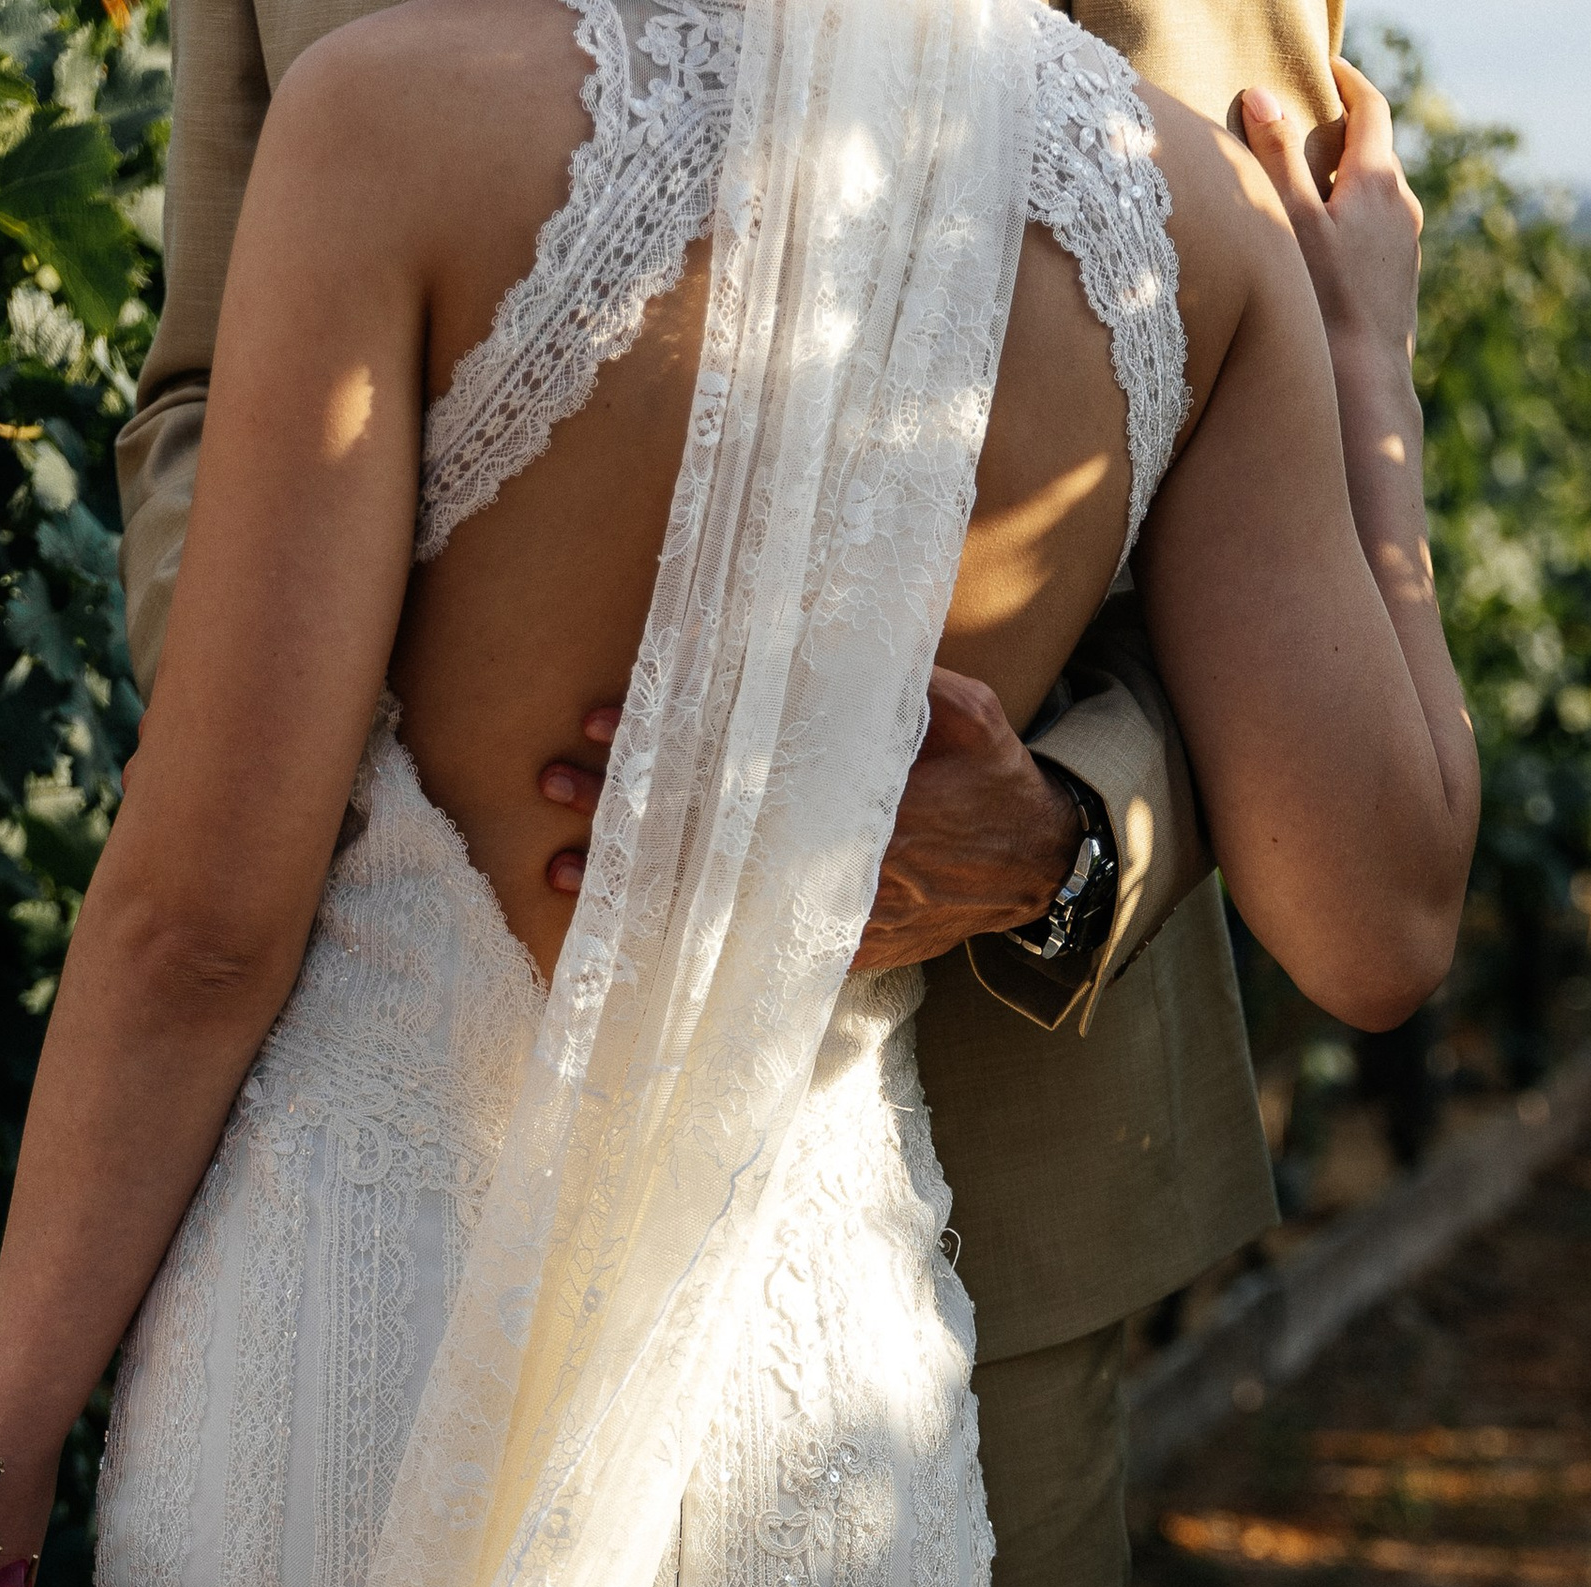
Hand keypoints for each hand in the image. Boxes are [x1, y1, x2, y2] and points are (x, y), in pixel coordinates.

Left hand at [536, 674, 1085, 965]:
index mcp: (862, 796)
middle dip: (625, 816)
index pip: (742, 772)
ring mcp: (838, 913)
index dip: (665, 752)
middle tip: (551, 791)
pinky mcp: (842, 949)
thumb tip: (816, 634)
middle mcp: (840, 863)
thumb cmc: (997, 776)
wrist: (1039, 869)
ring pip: (719, 900)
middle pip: (710, 838)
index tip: (603, 726)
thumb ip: (895, 679)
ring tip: (563, 872)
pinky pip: (757, 945)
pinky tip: (631, 926)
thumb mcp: (967, 708)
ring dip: (638, 885)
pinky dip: (693, 936)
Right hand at [1237, 59, 1422, 363]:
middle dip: (1346, 134)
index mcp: (1377, 182)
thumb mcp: (1290, 223)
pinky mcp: (1403, 282)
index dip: (1350, 81)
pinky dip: (1356, 221)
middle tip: (1310, 128)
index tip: (1330, 68)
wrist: (1366, 387)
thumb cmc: (1323, 304)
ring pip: (1380, 195)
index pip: (1372, 108)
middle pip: (1377, 151)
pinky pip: (1381, 232)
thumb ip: (1276, 156)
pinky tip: (1328, 248)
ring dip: (1350, 183)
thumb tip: (1263, 96)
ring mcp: (1409, 247)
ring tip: (1314, 190)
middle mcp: (1403, 207)